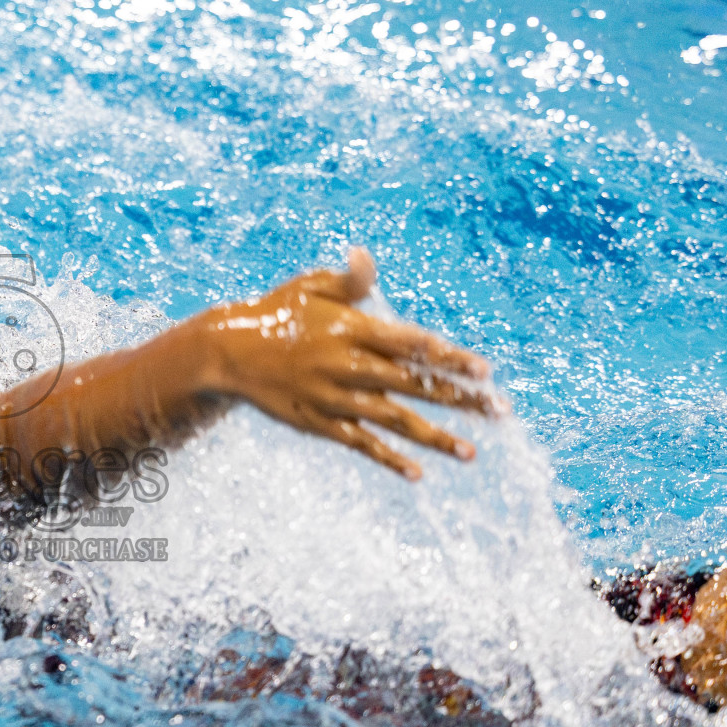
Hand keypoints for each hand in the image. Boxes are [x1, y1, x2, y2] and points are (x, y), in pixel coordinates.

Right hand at [197, 247, 496, 479]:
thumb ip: (349, 280)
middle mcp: (347, 366)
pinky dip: (388, 457)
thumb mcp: (310, 287)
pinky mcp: (319, 421)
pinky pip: (360, 442)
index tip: (485, 371)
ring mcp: (334, 398)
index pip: (412, 346)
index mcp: (352, 330)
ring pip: (393, 420)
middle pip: (413, 384)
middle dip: (459, 398)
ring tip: (470, 452)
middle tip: (498, 411)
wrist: (228, 352)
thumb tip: (367, 255)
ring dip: (434, 437)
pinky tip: (417, 471)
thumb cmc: (276, 312)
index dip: (450, 359)